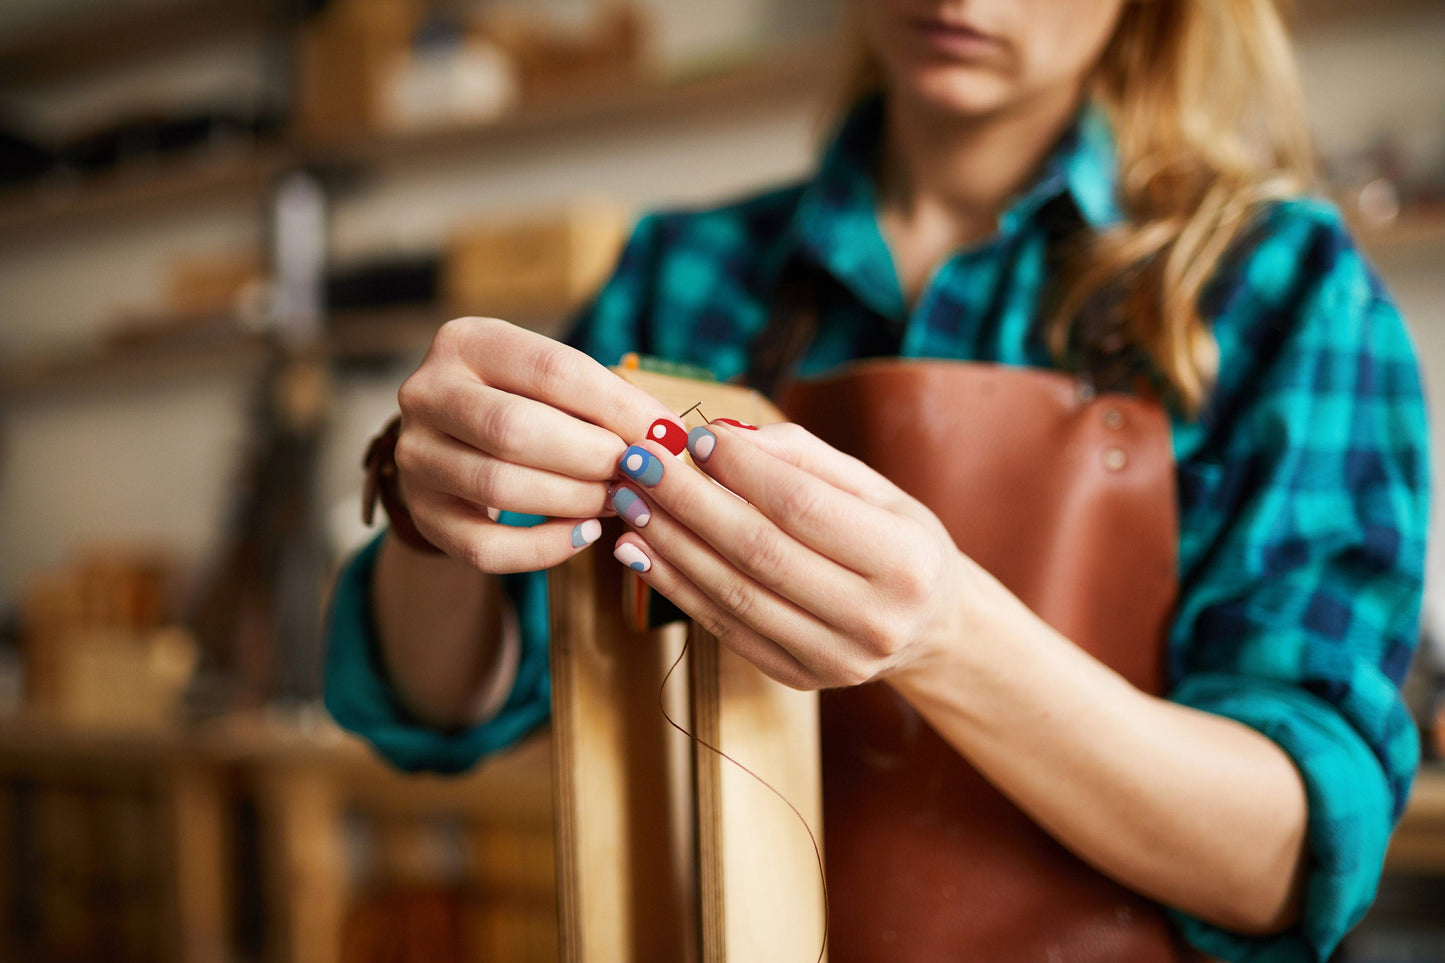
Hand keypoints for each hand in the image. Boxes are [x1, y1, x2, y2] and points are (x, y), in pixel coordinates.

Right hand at [393, 317, 680, 572]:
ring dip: (574, 501)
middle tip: (636, 472)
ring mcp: (416, 456)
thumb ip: (605, 401)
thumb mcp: (554, 382)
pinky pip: (485, 547)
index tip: (666, 434)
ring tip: (616, 500)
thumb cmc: (525, 402)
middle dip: (591, 457)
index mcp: (467, 342)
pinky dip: (544, 548)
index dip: (618, 407)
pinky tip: (584, 533)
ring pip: (499, 489)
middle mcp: (428, 393)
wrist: (456, 443)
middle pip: (515, 430)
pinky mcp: (423, 514)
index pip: (552, 371)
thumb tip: (668, 436)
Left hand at [608, 421, 976, 688]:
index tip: (697, 436)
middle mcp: (874, 619)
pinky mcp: (799, 677)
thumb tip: (722, 436)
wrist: (931, 625)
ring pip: (733, 593)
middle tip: (641, 462)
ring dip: (670, 544)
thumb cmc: (896, 540)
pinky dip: (676, 587)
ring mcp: (834, 659)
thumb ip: (802, 457)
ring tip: (630, 501)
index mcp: (904, 561)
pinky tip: (641, 551)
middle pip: (759, 551)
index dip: (742, 470)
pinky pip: (724, 627)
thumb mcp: (873, 487)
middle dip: (689, 501)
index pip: (803, 507)